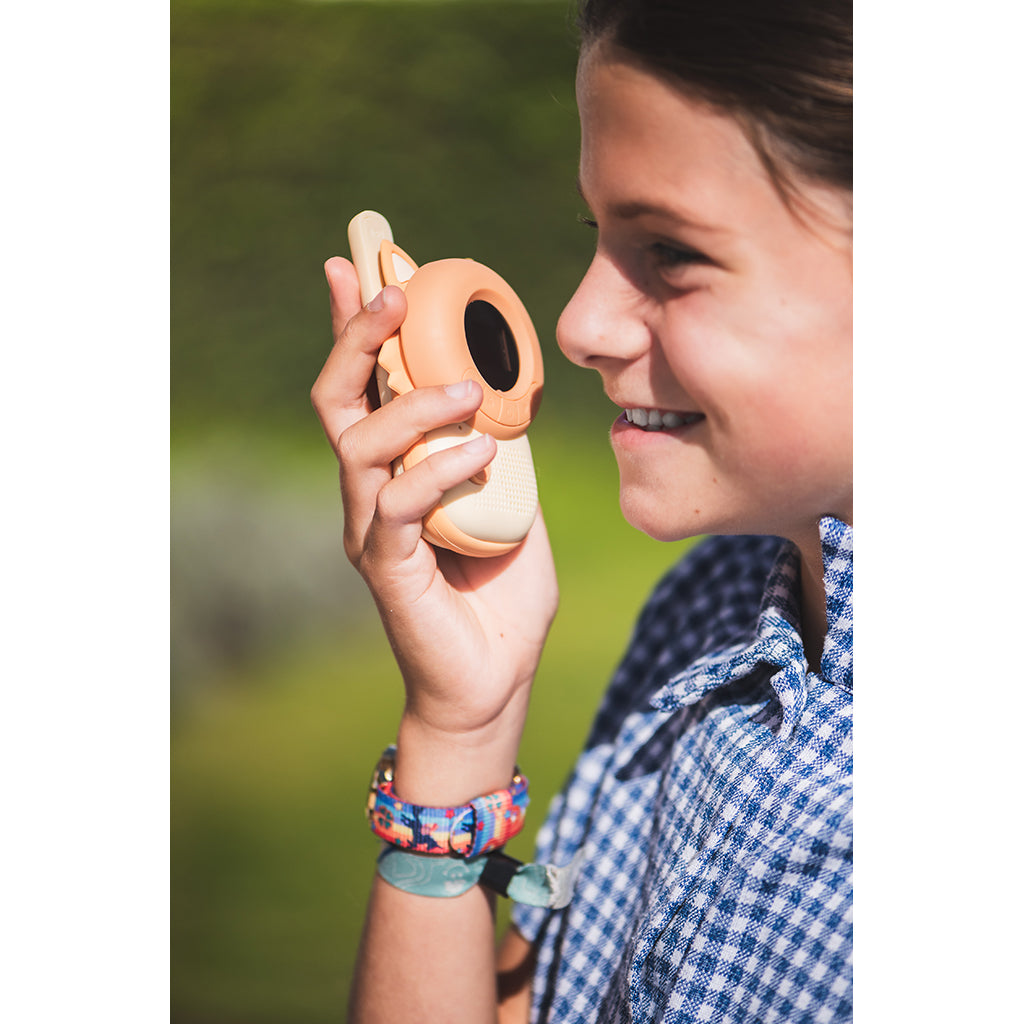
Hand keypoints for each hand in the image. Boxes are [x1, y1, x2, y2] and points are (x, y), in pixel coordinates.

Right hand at [311, 258, 557, 774]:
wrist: (495, 677)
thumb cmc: (500, 591)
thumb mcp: (512, 500)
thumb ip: (498, 449)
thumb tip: (506, 395)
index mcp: (396, 471)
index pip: (367, 386)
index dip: (359, 326)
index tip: (365, 262)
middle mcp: (370, 492)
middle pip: (338, 401)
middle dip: (358, 338)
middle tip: (390, 290)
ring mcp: (371, 529)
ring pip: (359, 445)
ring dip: (412, 405)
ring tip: (468, 390)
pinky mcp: (388, 567)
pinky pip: (397, 504)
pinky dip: (438, 471)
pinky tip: (480, 457)